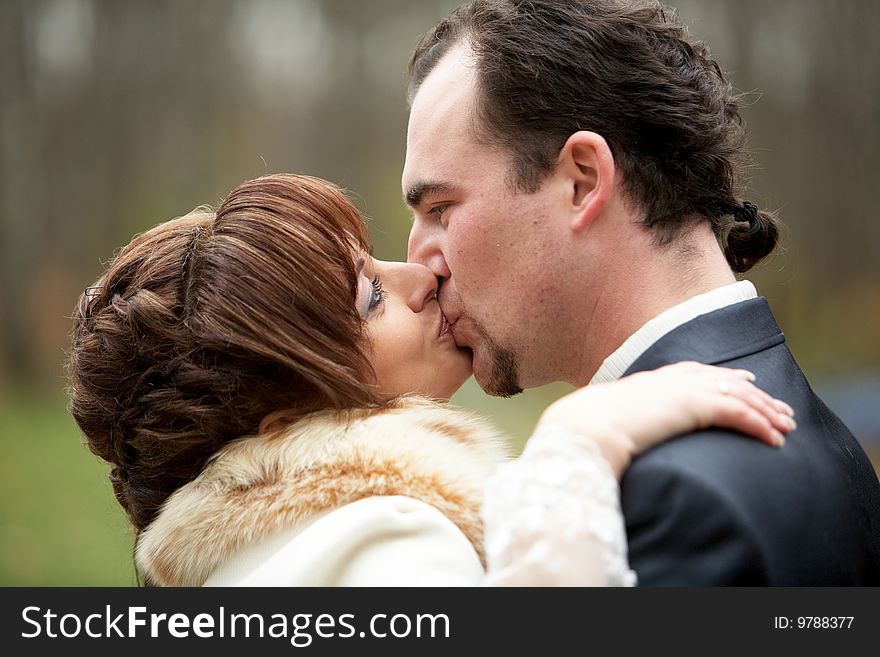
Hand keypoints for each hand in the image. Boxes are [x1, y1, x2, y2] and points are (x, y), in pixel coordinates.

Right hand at [535, 362, 795, 477]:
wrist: (586, 427)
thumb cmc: (587, 429)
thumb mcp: (609, 419)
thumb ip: (625, 421)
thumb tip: (619, 435)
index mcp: (653, 380)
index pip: (699, 372)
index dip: (725, 377)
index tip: (746, 382)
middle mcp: (672, 380)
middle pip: (726, 382)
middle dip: (758, 397)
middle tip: (782, 410)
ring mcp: (685, 390)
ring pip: (739, 397)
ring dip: (766, 413)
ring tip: (787, 428)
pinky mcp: (695, 406)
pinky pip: (738, 414)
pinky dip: (759, 425)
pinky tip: (774, 440)